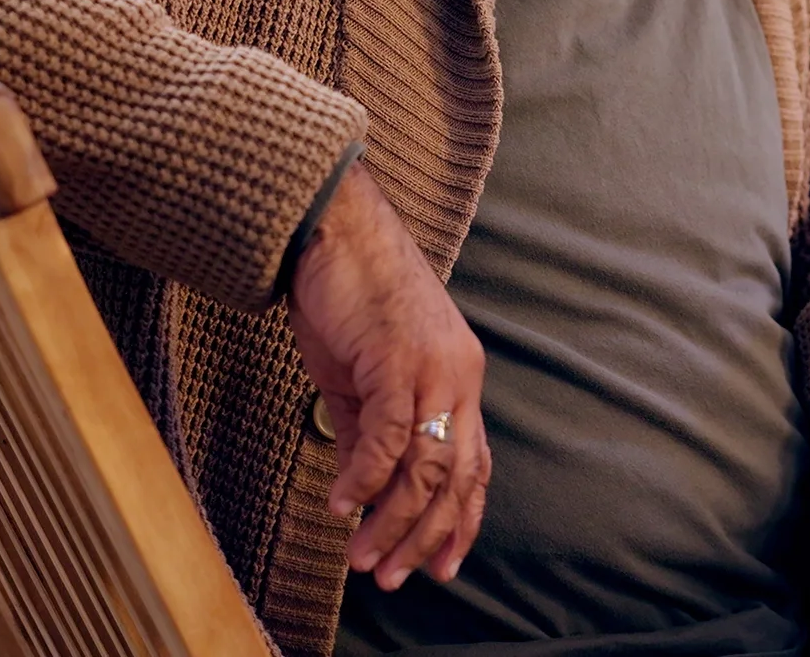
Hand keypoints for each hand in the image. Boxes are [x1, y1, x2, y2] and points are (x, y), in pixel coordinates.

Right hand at [287, 163, 489, 589]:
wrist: (336, 230)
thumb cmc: (350, 297)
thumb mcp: (364, 377)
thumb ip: (373, 431)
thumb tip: (366, 490)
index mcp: (460, 378)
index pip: (474, 465)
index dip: (460, 520)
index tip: (442, 566)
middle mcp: (460, 376)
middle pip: (455, 477)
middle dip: (425, 537)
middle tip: (392, 578)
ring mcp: (434, 368)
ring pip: (426, 467)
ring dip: (392, 522)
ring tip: (363, 559)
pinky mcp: (398, 359)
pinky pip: (388, 438)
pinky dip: (362, 480)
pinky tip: (339, 507)